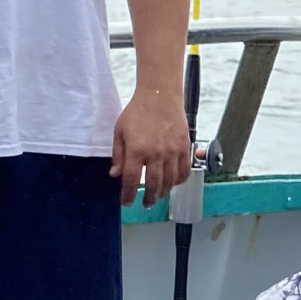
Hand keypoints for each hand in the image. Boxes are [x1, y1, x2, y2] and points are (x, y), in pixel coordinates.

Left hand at [110, 86, 191, 208]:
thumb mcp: (120, 131)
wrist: (160, 96)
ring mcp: (173, 152)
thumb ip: (118, 155)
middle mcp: (156, 153)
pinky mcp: (184, 148)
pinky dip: (179, 181)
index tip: (126, 202)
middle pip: (153, 185)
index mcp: (137, 149)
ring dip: (163, 192)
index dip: (128, 195)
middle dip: (148, 198)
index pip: (132, 180)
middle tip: (145, 203)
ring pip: (170, 181)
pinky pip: (184, 171)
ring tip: (158, 195)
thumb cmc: (138, 111)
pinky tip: (173, 183)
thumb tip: (115, 174)